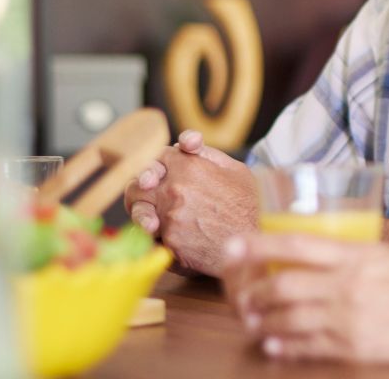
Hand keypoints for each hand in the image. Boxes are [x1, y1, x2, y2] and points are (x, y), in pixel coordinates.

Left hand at [124, 130, 257, 276]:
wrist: (250, 243)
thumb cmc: (247, 206)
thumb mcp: (236, 170)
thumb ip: (207, 154)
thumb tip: (185, 146)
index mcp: (188, 167)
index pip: (159, 157)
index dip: (161, 164)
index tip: (164, 172)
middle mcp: (173, 189)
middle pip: (138, 184)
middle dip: (142, 189)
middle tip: (148, 196)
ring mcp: (167, 217)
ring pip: (139, 211)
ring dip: (143, 215)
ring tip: (154, 222)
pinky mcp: (166, 241)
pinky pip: (149, 237)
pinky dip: (155, 238)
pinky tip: (168, 239)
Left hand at [223, 233, 388, 363]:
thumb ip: (356, 262)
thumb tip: (328, 266)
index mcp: (357, 255)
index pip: (295, 244)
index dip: (258, 245)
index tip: (232, 246)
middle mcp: (347, 284)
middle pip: (283, 286)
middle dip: (255, 294)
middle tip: (242, 298)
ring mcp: (349, 317)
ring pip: (288, 318)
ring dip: (264, 321)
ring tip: (253, 322)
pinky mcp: (354, 347)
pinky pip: (307, 347)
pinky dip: (284, 346)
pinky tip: (273, 345)